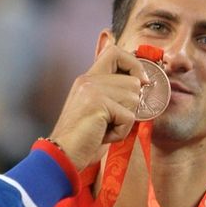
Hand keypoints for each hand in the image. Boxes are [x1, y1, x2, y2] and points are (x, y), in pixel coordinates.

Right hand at [48, 45, 148, 169]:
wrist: (62, 155)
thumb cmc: (84, 138)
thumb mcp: (99, 110)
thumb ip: (114, 94)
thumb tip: (143, 85)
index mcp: (88, 78)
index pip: (115, 52)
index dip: (133, 64)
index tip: (141, 81)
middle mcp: (89, 79)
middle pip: (133, 82)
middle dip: (130, 106)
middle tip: (110, 121)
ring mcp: (92, 90)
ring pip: (134, 99)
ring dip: (125, 121)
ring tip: (105, 129)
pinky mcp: (97, 104)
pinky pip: (129, 117)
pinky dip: (121, 132)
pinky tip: (103, 136)